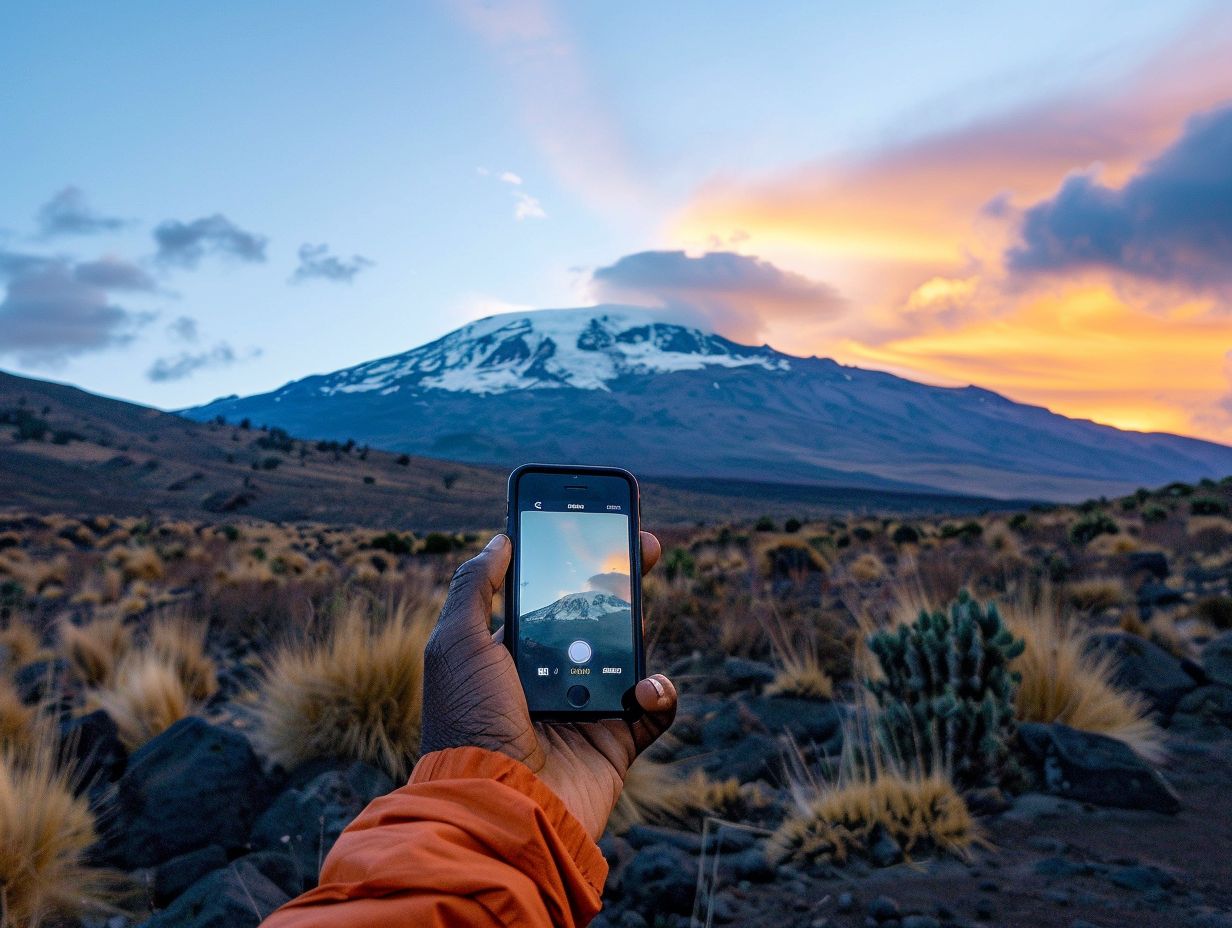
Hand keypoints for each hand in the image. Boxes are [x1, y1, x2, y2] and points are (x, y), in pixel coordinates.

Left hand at [420, 532, 676, 838]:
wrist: (498, 804)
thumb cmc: (470, 721)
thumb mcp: (455, 643)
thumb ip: (475, 587)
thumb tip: (500, 539)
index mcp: (510, 654)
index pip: (547, 598)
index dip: (571, 563)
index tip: (597, 528)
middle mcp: (548, 679)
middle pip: (595, 619)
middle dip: (622, 581)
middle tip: (647, 546)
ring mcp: (585, 709)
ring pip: (628, 655)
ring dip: (638, 633)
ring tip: (637, 620)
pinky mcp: (615, 742)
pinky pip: (654, 709)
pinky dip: (660, 694)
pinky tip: (644, 688)